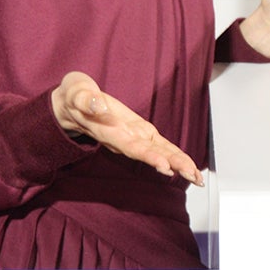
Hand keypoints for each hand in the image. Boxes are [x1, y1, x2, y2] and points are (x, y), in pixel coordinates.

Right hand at [51, 72, 203, 185]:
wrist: (72, 104)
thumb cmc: (75, 98)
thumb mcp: (75, 93)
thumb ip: (84, 99)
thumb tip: (98, 105)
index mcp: (110, 131)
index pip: (131, 146)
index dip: (148, 156)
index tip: (164, 166)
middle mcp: (124, 138)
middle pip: (151, 154)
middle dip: (173, 165)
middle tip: (193, 176)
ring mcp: (133, 136)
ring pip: (159, 151)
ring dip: (179, 164)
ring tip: (197, 177)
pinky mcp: (140, 131)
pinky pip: (160, 144)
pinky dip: (174, 155)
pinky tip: (188, 166)